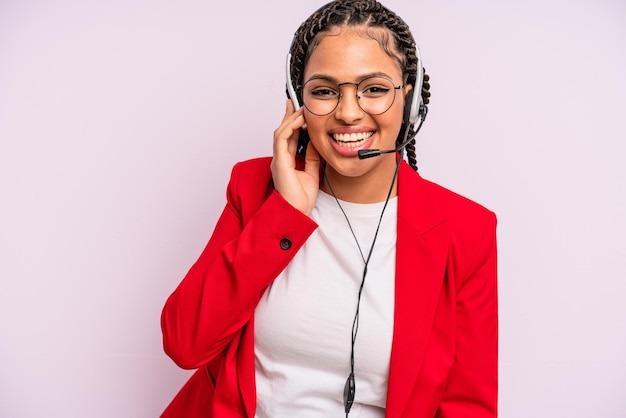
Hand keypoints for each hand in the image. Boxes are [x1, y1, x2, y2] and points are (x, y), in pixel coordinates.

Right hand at [271, 100, 320, 215]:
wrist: (297, 211)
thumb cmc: (302, 198)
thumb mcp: (312, 172)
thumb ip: (312, 157)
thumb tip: (316, 142)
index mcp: (287, 161)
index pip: (289, 137)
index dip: (293, 123)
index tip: (299, 112)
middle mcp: (280, 159)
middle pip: (282, 132)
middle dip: (288, 116)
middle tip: (295, 102)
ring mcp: (278, 160)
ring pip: (280, 132)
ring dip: (290, 119)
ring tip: (300, 109)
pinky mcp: (279, 162)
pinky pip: (281, 139)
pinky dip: (289, 128)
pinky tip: (299, 121)